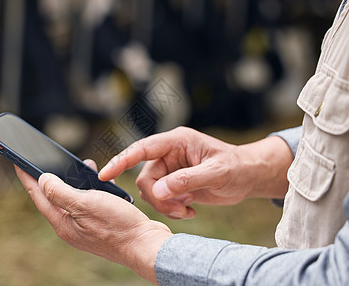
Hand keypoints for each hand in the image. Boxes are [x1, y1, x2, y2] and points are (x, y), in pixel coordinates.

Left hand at [14, 161, 171, 283]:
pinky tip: (101, 182)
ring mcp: (86, 226)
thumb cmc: (118, 226)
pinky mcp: (100, 224)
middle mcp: (71, 226)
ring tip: (84, 167)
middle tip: (51, 159)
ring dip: (76, 181)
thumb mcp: (85, 203)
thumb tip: (42, 179)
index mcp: (63, 223)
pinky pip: (89, 202)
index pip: (38, 195)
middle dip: (53, 176)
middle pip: (55, 196)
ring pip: (74, 198)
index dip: (27, 176)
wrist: (146, 245)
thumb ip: (60, 191)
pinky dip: (91, 189)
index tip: (18, 161)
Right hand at [99, 127, 291, 218]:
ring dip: (166, 206)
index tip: (104, 174)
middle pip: (145, 178)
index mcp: (176, 142)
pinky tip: (191, 209)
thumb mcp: (215, 173)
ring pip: (151, 192)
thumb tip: (158, 192)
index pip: (142, 149)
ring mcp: (170, 171)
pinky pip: (160, 200)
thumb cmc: (236, 167)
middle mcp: (169, 155)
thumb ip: (187, 180)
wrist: (247, 177)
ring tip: (188, 208)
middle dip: (159, 198)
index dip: (121, 161)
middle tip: (180, 208)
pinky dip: (172, 209)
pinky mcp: (173, 185)